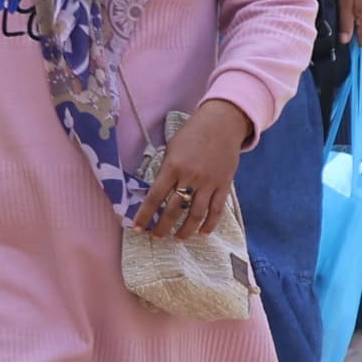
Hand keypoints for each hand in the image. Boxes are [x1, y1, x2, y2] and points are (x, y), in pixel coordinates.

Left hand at [136, 100, 247, 239]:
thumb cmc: (193, 134)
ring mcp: (209, 182)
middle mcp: (190, 177)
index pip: (155, 197)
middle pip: (174, 210)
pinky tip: (202, 232)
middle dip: (163, 227)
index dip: (145, 215)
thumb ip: (166, 170)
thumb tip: (158, 192)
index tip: (137, 228)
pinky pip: (217, 209)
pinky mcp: (224, 185)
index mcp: (173, 167)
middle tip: (157, 236)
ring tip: (178, 238)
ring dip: (185, 230)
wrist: (222, 124)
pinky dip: (210, 224)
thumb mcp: (172, 148)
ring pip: (196, 214)